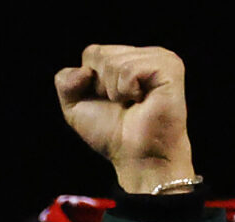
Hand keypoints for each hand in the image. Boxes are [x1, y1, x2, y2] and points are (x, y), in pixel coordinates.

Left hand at [56, 46, 194, 195]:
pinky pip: (129, 70)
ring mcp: (160, 58)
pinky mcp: (169, 67)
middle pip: (99, 53)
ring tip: (133, 103)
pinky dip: (126, 90)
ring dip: (114, 91)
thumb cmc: (112, 134)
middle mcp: (144, 54)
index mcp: (127, 59)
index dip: (88, 82)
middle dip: (100, 85)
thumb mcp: (75, 107)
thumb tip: (82, 69)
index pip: (91, 52)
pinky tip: (141, 101)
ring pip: (113, 61)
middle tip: (122, 103)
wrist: (137, 156)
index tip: (107, 101)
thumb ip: (65, 82)